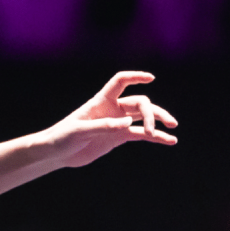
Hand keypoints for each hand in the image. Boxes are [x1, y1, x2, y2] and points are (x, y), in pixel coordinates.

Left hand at [42, 71, 177, 167]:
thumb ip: (103, 126)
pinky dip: (155, 137)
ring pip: (144, 117)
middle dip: (150, 113)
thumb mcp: (80, 131)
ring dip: (158, 120)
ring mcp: (117, 123)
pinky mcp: (118, 138)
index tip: (151, 78)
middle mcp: (112, 109)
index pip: (120, 82)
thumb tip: (128, 123)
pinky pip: (140, 134)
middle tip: (152, 130)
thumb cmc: (62, 137)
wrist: (56, 153)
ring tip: (173, 129)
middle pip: (139, 103)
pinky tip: (170, 141)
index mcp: (100, 101)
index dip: (135, 77)